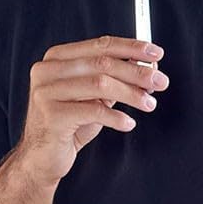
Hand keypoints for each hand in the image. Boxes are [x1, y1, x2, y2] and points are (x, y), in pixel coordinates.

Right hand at [13, 35, 168, 185]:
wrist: (41, 158)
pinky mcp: (51, 115)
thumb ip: (115, 79)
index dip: (131, 47)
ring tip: (149, 104)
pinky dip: (116, 117)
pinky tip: (128, 123)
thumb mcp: (93, 97)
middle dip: (137, 72)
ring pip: (100, 84)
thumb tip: (149, 66)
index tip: (155, 54)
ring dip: (131, 94)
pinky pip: (94, 111)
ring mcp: (46, 92)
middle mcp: (47, 70)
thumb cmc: (68, 125)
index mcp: (57, 58)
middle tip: (160, 82)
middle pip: (102, 63)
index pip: (100, 45)